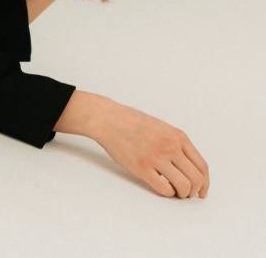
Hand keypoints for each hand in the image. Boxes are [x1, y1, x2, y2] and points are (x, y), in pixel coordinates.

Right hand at [93, 100, 209, 198]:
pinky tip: (162, 187)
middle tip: (187, 194)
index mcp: (177, 136)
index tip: (201, 191)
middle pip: (196, 179)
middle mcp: (170, 146)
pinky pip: (164, 189)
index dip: (204, 183)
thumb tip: (189, 169)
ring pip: (183, 187)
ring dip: (182, 194)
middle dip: (194, 191)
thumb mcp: (162, 128)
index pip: (202, 166)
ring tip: (174, 192)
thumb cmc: (132, 123)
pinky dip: (167, 193)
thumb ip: (176, 144)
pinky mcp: (142, 167)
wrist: (108, 119)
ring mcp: (156, 157)